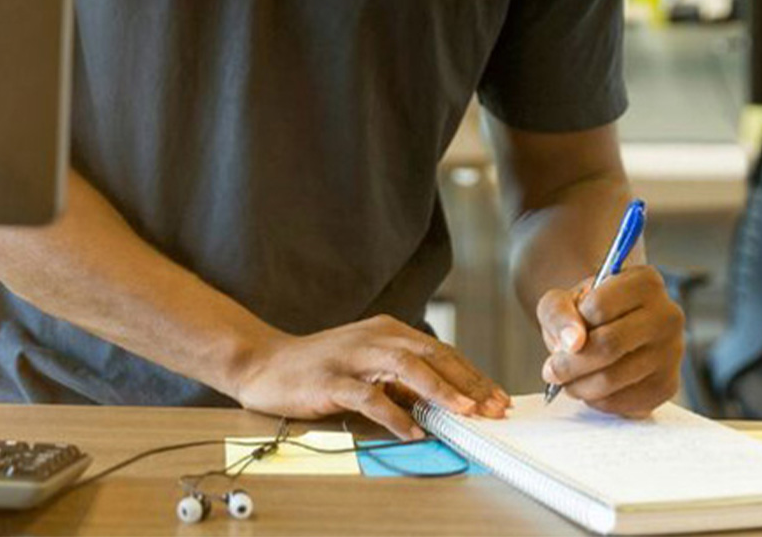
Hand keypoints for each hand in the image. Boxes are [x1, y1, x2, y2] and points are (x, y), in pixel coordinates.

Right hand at [232, 315, 510, 438]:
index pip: (440, 351)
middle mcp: (373, 337)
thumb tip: (445, 400)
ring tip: (464, 412)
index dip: (471, 375)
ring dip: (439, 390)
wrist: (265, 362)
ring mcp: (352, 356)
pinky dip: (394, 414)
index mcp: (386, 330)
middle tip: (493, 408)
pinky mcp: (331, 379)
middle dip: (467, 382)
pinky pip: (369, 396)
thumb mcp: (367, 364)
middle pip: (431, 354)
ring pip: (405, 367)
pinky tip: (412, 431)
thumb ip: (401, 377)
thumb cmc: (319, 366)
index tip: (496, 398)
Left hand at [537, 265, 683, 416]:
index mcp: (644, 282)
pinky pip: (627, 401)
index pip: (599, 306)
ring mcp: (672, 352)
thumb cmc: (584, 310)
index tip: (563, 331)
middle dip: (570, 363)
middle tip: (551, 370)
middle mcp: (668, 315)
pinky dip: (598, 400)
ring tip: (566, 380)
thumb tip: (573, 343)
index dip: (573, 323)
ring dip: (580, 385)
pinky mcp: (668, 385)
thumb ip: (559, 313)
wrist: (607, 328)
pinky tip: (589, 388)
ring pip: (615, 377)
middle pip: (609, 345)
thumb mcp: (561, 300)